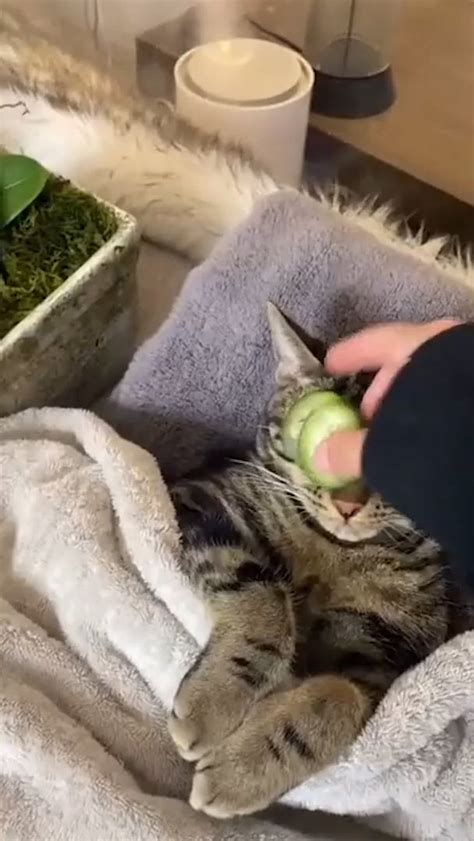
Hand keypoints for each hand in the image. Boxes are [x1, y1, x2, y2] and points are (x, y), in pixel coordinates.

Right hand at [313, 320, 460, 479]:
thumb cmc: (444, 428)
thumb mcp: (390, 444)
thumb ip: (353, 450)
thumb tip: (321, 457)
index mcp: (424, 344)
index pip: (376, 342)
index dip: (350, 354)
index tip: (331, 365)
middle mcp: (453, 345)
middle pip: (409, 359)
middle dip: (385, 388)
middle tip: (366, 418)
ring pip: (437, 379)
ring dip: (416, 403)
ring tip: (402, 435)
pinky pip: (457, 397)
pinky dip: (440, 413)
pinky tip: (435, 438)